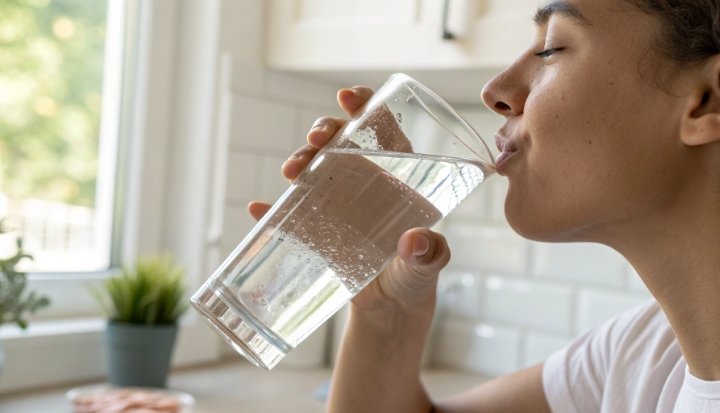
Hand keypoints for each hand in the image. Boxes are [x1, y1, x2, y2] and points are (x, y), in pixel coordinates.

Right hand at [248, 86, 450, 317]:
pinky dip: (271, 207)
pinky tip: (258, 208)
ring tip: (292, 172)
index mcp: (397, 176)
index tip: (348, 98)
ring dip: (300, 159)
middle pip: (342, 141)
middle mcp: (365, 182)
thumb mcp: (427, 265)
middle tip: (317, 139)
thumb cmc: (415, 276)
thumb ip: (429, 255)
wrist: (390, 311)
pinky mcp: (316, 228)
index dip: (365, 106)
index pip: (382, 129)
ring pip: (314, 167)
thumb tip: (416, 242)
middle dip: (325, 129)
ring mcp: (337, 203)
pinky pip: (289, 211)